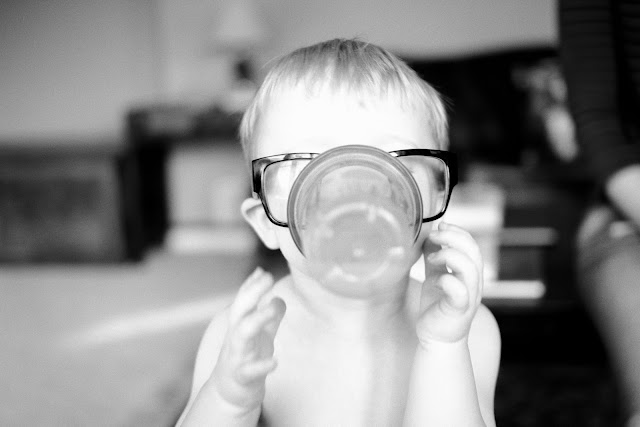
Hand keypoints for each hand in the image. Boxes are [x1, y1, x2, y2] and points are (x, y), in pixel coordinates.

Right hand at [212, 267, 285, 412]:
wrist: (230, 393)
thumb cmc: (247, 357)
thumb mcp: (260, 333)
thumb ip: (269, 312)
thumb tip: (276, 292)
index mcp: (240, 324)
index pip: (243, 299)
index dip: (252, 284)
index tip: (263, 270)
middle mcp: (236, 336)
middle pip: (240, 309)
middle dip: (252, 292)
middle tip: (268, 278)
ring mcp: (237, 356)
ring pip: (242, 335)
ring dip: (257, 319)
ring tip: (272, 308)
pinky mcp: (243, 377)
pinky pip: (250, 371)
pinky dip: (262, 366)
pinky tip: (275, 361)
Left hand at [416, 222, 482, 345]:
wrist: (436, 339)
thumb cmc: (437, 307)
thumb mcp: (434, 276)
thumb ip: (434, 258)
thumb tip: (429, 237)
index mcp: (470, 273)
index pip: (472, 245)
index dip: (458, 231)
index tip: (440, 225)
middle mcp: (474, 283)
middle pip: (474, 252)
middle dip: (453, 237)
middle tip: (435, 235)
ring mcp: (469, 297)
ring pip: (470, 268)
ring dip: (450, 255)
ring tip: (433, 257)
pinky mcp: (459, 310)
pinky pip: (460, 292)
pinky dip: (448, 280)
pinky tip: (435, 280)